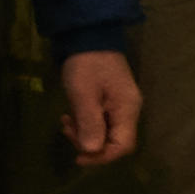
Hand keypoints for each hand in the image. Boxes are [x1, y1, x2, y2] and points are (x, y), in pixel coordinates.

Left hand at [60, 49, 140, 166]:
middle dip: (90, 143)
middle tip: (67, 129)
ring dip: (85, 132)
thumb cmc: (86, 64)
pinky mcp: (109, 99)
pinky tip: (71, 115)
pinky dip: (85, 122)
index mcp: (127, 109)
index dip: (102, 157)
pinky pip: (101, 120)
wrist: (87, 35)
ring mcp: (120, 104)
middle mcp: (128, 110)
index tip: (78, 158)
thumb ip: (89, 123)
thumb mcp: (83, 94)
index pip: (123, 146)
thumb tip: (91, 151)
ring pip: (105, 131)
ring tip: (66, 120)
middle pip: (114, 141)